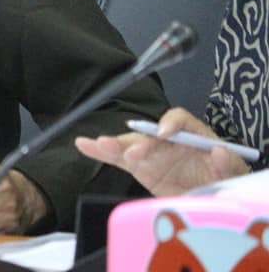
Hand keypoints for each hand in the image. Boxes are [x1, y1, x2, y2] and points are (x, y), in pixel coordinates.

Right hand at [74, 107, 249, 196]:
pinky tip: (84, 145)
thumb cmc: (222, 177)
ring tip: (98, 144)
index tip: (164, 134)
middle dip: (138, 142)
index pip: (178, 119)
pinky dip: (100, 153)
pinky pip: (118, 159)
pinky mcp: (139, 168)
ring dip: (114, 146)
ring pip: (129, 146)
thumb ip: (228, 161)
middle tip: (131, 154)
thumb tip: (219, 151)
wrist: (210, 198)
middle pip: (148, 134)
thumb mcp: (234, 170)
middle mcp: (168, 141)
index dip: (170, 123)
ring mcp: (151, 154)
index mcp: (191, 134)